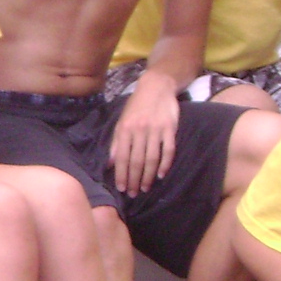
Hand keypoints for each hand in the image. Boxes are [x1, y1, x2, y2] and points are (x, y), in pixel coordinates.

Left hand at [109, 75, 179, 195]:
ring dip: (147, 176)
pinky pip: (168, 150)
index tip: (121, 188)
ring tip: (144, 188)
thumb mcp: (121, 122)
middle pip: (136, 161)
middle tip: (133, 194)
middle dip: (134, 179)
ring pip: (151, 158)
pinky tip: (161, 175)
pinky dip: (165, 164)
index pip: (122, 157)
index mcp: (125, 129)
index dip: (121, 175)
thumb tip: (110, 164)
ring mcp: (156, 130)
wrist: (156, 87)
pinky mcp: (170, 129)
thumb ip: (116, 143)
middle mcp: (140, 130)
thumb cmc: (136, 106)